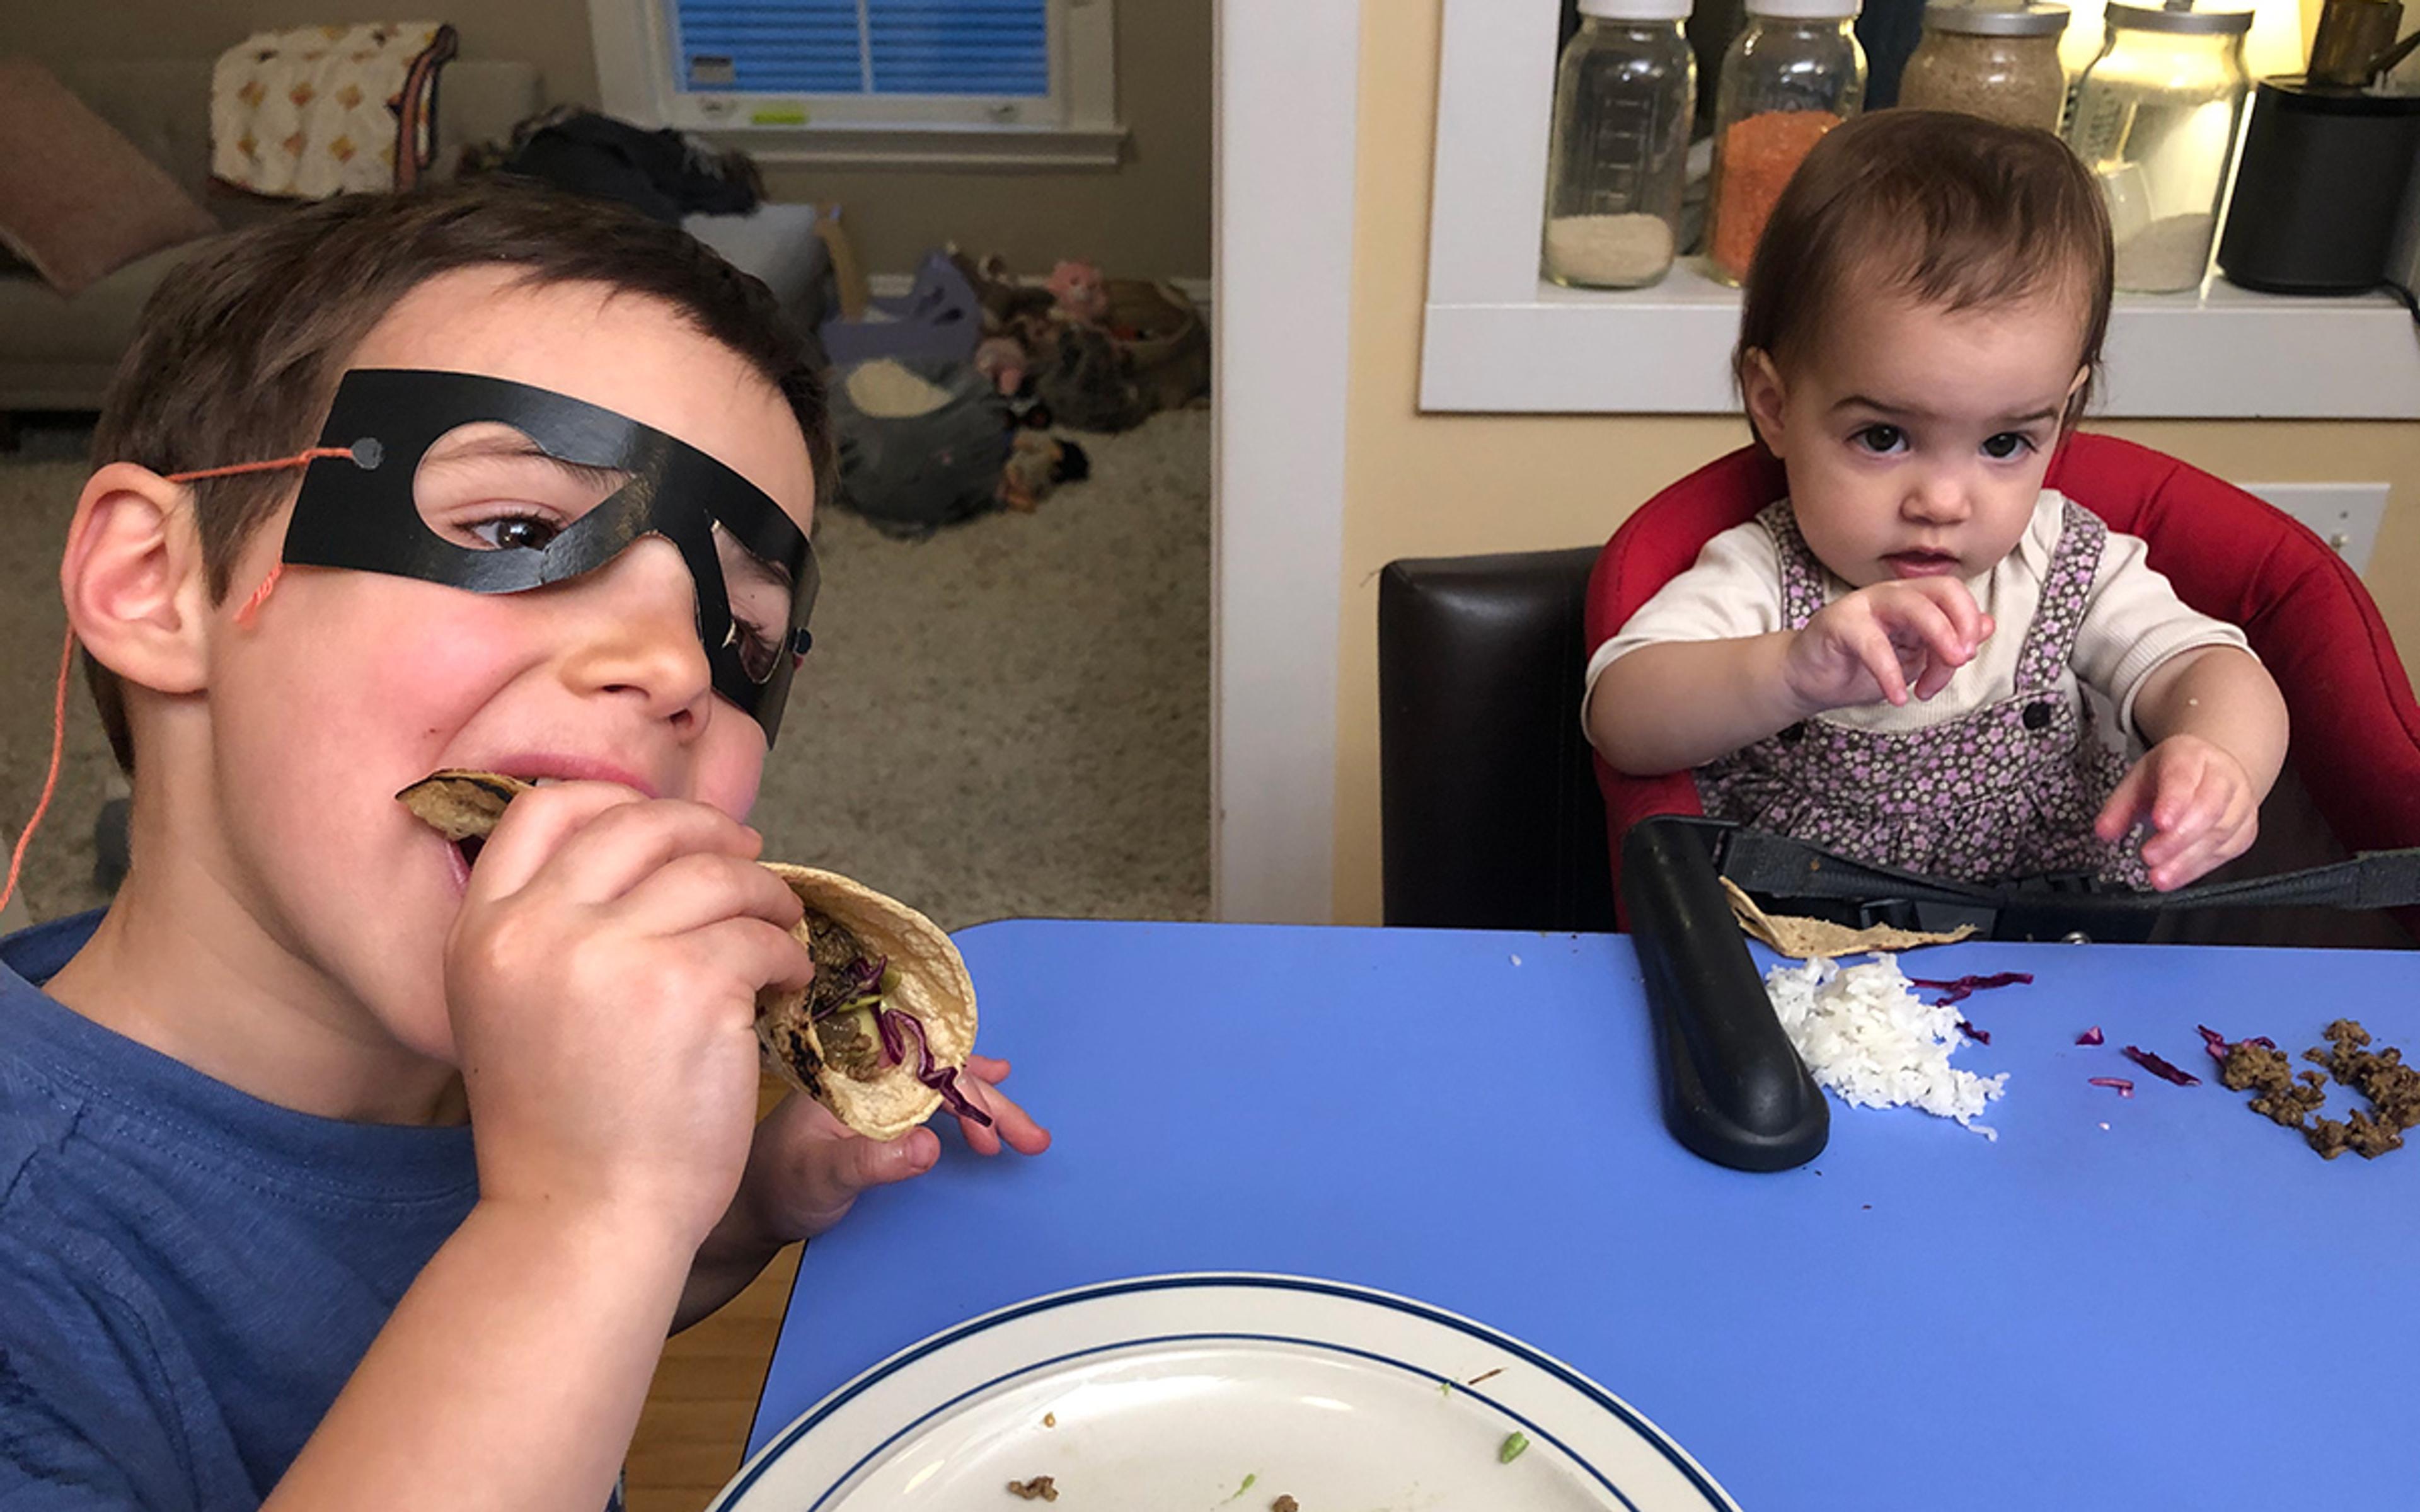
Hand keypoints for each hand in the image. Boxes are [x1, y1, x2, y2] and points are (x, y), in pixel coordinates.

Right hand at [443, 782, 813, 1249]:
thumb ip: (546, 933)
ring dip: (763, 894)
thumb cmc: (561, 1130)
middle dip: (707, 832)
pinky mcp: (692, 985)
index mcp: (482, 932)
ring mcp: (614, 953)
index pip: (542, 811)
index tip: (665, 825)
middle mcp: (538, 930)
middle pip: (640, 825)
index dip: (613, 801)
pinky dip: (786, 952)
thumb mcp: (510, 1011)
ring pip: (714, 875)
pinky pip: (758, 936)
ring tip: (780, 927)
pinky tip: (785, 982)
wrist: (582, 1220)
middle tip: (747, 858)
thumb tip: (629, 849)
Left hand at [733, 1055, 1051, 1248]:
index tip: (993, 1122)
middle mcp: (867, 1071)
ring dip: (986, 1103)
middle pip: (942, 1072)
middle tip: (1029, 1137)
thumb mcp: (823, 1176)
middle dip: (991, 1103)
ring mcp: (875, 1090)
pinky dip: (964, 1097)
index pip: (923, 1063)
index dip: (968, 1086)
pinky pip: (931, 1093)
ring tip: (1023, 1132)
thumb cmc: (775, 1184)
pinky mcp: (881, 1110)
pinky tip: (989, 1088)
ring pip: (942, 1082)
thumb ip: (873, 1161)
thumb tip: (929, 1146)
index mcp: (851, 1070)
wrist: (751, 1204)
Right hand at [1784, 579, 1994, 713]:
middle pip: (1941, 590)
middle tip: (1960, 661)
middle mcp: (1892, 595)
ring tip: (1933, 680)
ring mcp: (1864, 604)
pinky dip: (1889, 674)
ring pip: (1912, 606)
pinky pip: (1872, 644)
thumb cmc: (1860, 667)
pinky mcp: (1838, 623)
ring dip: (1935, 638)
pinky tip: (1896, 696)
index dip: (1969, 622)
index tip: (1965, 659)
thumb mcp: (1914, 659)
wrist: (1810, 680)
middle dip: (1960, 626)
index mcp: (1914, 599)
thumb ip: (1948, 642)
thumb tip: (1987, 625)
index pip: (1955, 595)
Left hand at [2094, 734, 2259, 890]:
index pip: (2184, 776)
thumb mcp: (2139, 780)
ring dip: (2187, 859)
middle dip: (2177, 838)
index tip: (2159, 822)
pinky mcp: (2246, 828)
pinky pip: (2228, 851)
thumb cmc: (2174, 775)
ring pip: (2221, 833)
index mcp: (2191, 756)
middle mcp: (2223, 776)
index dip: (2174, 801)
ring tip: (2159, 875)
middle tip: (2149, 856)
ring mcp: (2240, 803)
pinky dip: (2200, 867)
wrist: (2212, 769)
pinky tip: (2177, 875)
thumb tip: (2104, 832)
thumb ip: (2119, 806)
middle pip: (2208, 807)